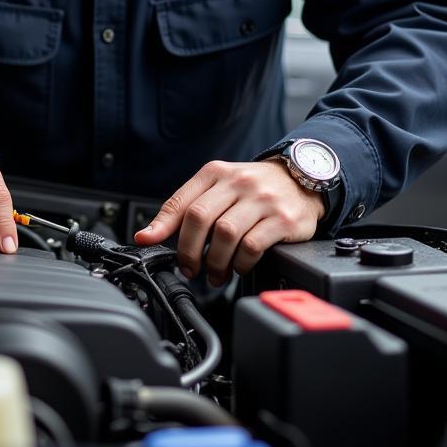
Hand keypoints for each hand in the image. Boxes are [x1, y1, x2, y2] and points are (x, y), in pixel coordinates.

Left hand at [133, 159, 323, 284]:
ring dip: (215, 261)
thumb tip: (146, 235)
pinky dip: (240, 263)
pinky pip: (252, 246)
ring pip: (225, 234)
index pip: (181, 201)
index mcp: (215, 173)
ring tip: (215, 273)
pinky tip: (239, 267)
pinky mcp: (283, 219)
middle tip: (189, 268)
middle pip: (200, 218)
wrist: (300, 180)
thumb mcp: (218, 188)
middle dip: (189, 250)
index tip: (147, 242)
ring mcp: (262, 199)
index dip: (161, 225)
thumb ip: (185, 208)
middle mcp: (238, 182)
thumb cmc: (253, 189)